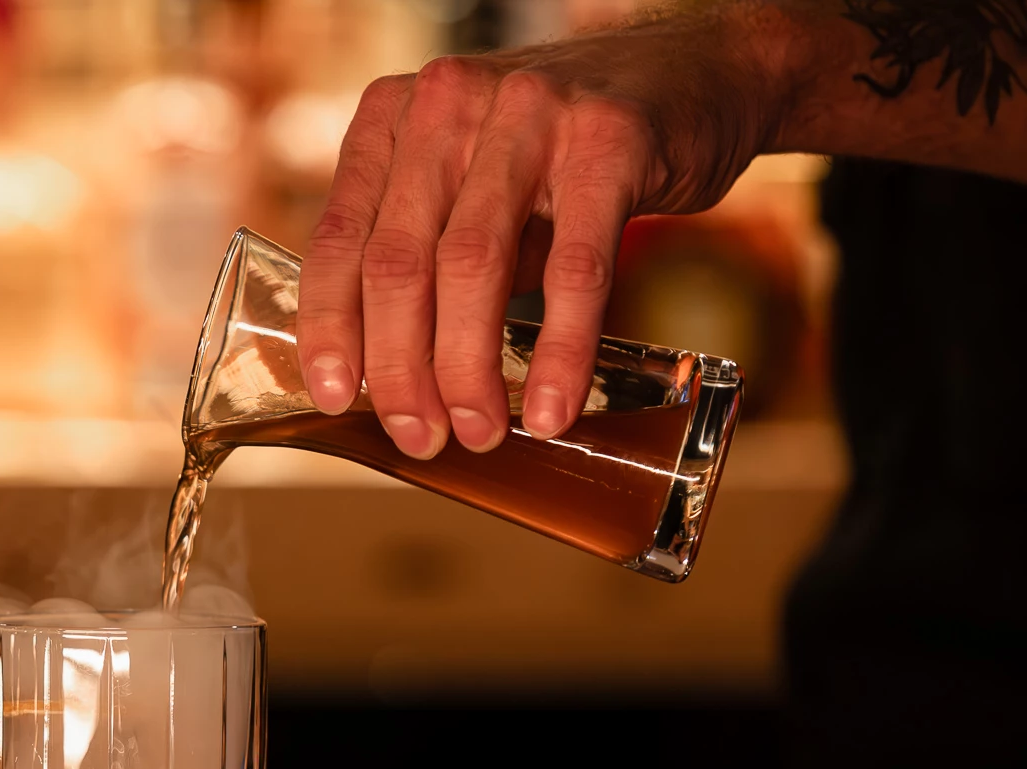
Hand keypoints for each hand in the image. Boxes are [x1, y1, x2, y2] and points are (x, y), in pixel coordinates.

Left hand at [297, 9, 787, 455]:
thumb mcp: (467, 181)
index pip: (339, 238)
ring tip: (478, 430)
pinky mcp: (608, 141)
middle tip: (419, 435)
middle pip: (398, 261)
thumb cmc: (559, 152)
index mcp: (392, 117)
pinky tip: (551, 408)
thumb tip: (391, 377)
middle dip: (400, 368)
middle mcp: (446, 104)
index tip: (334, 399)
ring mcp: (526, 114)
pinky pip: (574, 267)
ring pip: (471, 265)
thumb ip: (424, 252)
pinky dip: (559, 349)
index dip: (331, 327)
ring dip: (467, 366)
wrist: (695, 74)